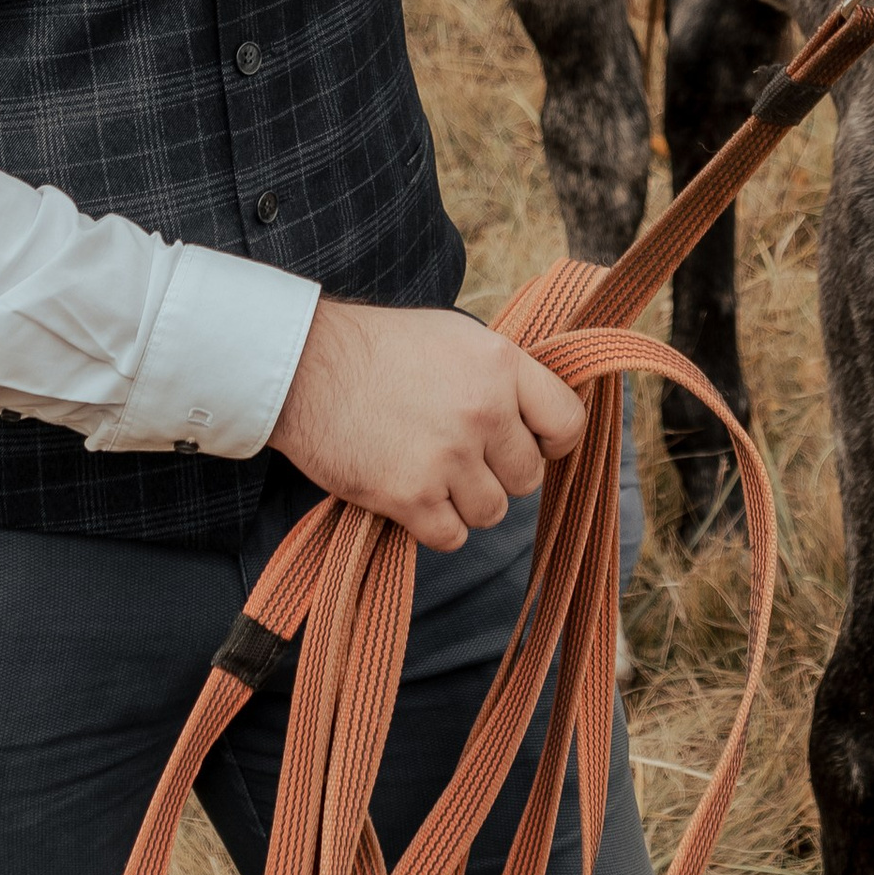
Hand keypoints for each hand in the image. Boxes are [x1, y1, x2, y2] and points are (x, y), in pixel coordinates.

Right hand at [272, 301, 586, 550]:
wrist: (305, 367)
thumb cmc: (377, 348)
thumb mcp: (453, 338)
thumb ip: (499, 375)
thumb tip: (536, 414)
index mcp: (500, 364)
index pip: (568, 421)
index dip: (552, 442)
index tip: (531, 445)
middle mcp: (483, 410)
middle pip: (527, 478)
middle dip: (498, 473)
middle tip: (460, 456)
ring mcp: (448, 456)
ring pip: (491, 512)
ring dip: (463, 501)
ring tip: (429, 471)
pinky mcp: (411, 496)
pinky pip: (451, 536)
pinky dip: (433, 524)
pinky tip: (410, 494)